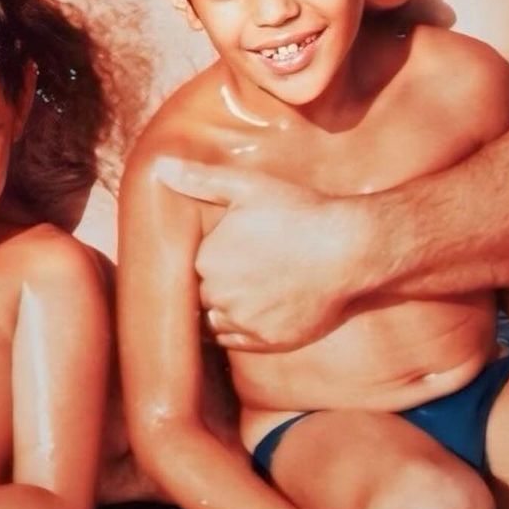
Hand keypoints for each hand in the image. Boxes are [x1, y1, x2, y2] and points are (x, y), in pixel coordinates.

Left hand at [153, 157, 369, 350]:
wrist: (348, 247)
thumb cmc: (298, 212)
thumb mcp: (247, 186)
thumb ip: (200, 179)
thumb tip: (160, 166)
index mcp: (206, 260)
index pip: (190, 267)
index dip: (207, 258)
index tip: (226, 250)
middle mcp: (219, 296)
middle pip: (202, 295)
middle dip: (215, 284)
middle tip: (241, 268)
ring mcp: (245, 322)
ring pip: (216, 321)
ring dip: (224, 309)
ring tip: (247, 291)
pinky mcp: (269, 342)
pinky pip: (237, 341)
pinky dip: (239, 329)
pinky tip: (255, 311)